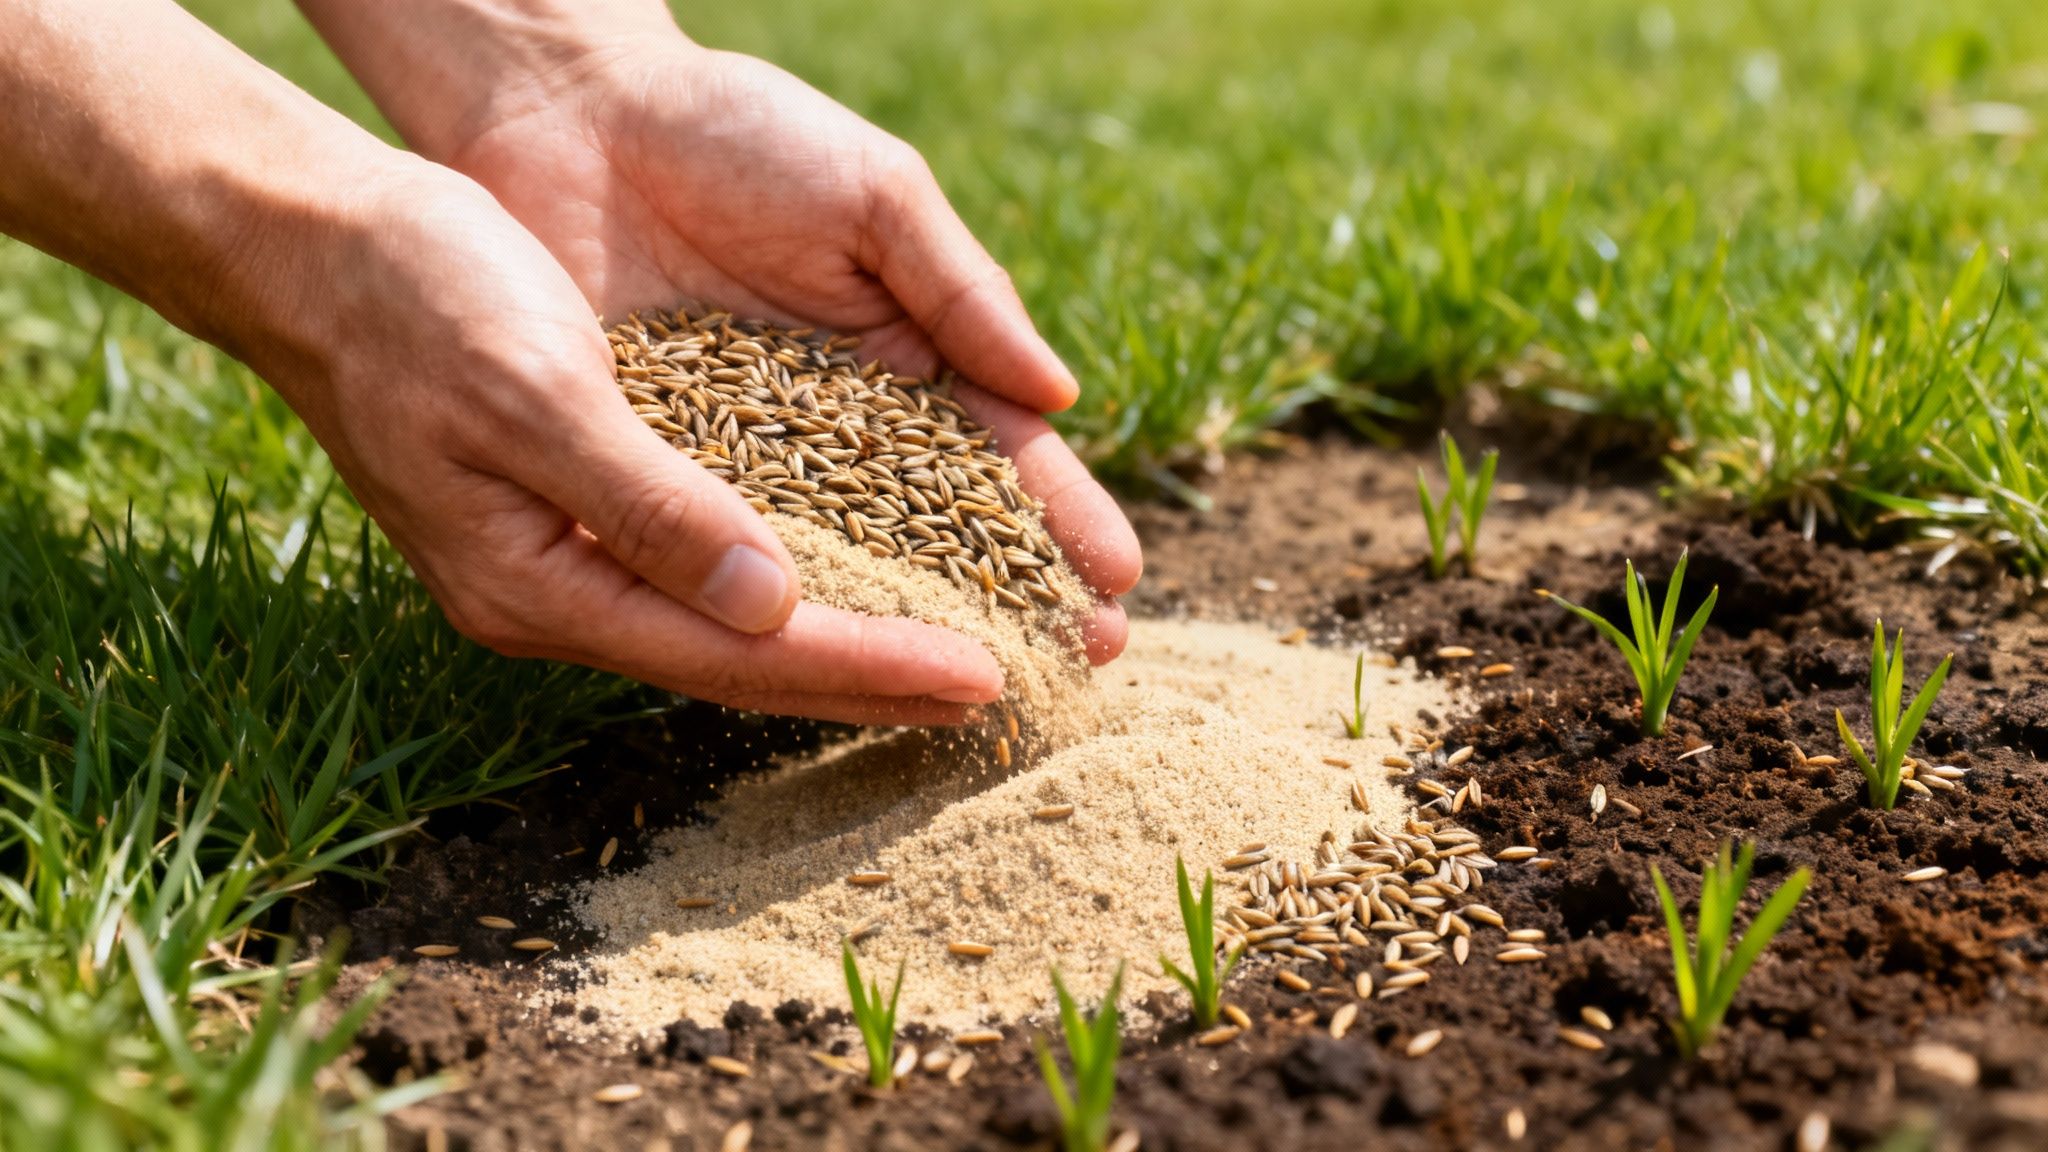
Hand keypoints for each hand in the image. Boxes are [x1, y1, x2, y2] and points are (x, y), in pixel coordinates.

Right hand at [243, 162, 1014, 724]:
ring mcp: (569, 553)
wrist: (317, 241)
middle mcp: (561, 590)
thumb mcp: (534, 392)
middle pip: (747, 662)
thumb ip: (650, 505)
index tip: (982, 678)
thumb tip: (772, 603)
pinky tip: (859, 573)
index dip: (866, 668)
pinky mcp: (585, 502)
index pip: (739, 654)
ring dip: (847, 638)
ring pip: (736, 621)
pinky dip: (796, 577)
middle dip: (876, 677)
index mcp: (541, 582)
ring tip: (953, 651)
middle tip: (1001, 690)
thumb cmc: (413, 299)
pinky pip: (713, 565)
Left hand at [436, 38, 1141, 661]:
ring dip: (904, 627)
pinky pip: (720, 554)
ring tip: (974, 686)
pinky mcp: (655, 476)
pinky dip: (767, 608)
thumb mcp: (874, 197)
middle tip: (1080, 663)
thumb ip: (961, 292)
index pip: (998, 456)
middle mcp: (835, 429)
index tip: (1116, 583)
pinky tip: (821, 664)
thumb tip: (1058, 396)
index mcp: (904, 361)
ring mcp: (746, 463)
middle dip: (1009, 597)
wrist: (576, 114)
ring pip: (838, 563)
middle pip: (935, 532)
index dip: (1056, 518)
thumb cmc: (741, 132)